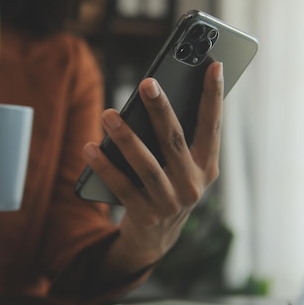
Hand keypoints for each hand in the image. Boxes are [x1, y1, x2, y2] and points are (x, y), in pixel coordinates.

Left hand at [84, 61, 223, 268]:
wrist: (156, 239)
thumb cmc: (167, 187)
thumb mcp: (182, 167)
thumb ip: (178, 139)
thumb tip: (156, 97)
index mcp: (207, 167)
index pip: (213, 126)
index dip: (214, 96)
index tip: (214, 65)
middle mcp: (193, 185)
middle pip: (175, 141)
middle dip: (161, 110)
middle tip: (147, 83)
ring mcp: (170, 203)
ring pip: (146, 165)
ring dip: (126, 138)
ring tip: (108, 115)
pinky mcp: (146, 216)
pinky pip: (121, 187)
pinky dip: (104, 166)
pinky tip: (89, 147)